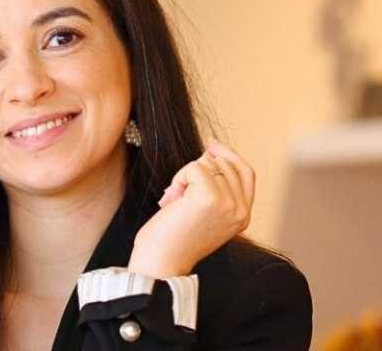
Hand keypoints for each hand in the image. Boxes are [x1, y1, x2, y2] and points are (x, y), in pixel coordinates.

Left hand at [127, 138, 255, 277]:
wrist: (161, 261)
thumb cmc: (173, 237)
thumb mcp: (202, 211)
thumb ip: (213, 187)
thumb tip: (210, 152)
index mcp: (243, 216)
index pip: (246, 173)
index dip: (229, 155)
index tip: (210, 144)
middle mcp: (240, 210)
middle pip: (223, 164)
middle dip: (197, 171)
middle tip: (179, 196)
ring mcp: (228, 204)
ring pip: (207, 163)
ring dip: (185, 177)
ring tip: (176, 203)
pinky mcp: (211, 197)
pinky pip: (194, 167)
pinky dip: (179, 179)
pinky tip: (173, 200)